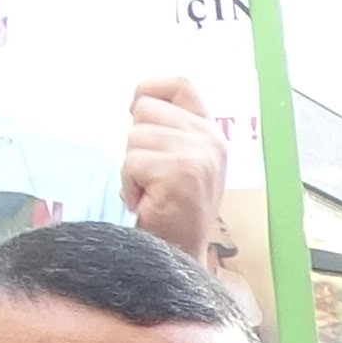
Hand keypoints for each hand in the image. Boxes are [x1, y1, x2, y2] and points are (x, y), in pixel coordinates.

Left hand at [119, 77, 226, 256]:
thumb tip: (135, 103)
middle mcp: (211, 141)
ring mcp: (198, 156)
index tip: (136, 116)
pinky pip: (132, 162)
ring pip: (134, 136)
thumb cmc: (172, 211)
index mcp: (212, 133)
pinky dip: (129, 185)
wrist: (180, 258)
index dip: (149, 91)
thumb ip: (171, 130)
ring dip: (131, 168)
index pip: (179, 85)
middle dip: (137, 143)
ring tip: (149, 192)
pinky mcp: (181, 173)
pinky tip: (146, 202)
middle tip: (151, 176)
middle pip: (145, 109)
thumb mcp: (181, 161)